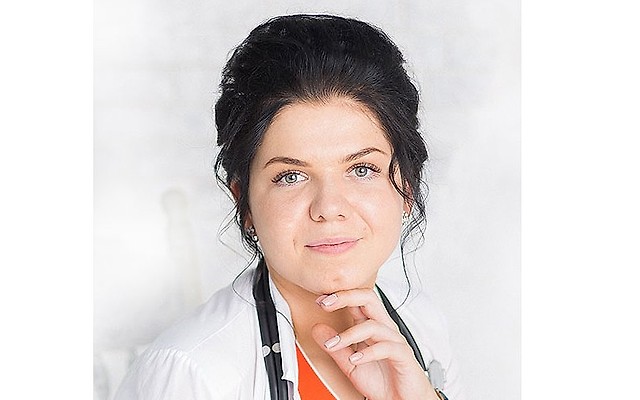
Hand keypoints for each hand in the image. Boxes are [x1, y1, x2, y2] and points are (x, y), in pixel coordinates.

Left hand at [311, 289, 438, 399]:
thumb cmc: (383, 381)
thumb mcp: (350, 365)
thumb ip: (335, 347)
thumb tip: (317, 329)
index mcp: (371, 326)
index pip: (357, 300)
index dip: (338, 296)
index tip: (320, 300)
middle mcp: (383, 329)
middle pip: (368, 299)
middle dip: (345, 297)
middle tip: (325, 304)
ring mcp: (394, 340)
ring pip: (373, 325)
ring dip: (349, 334)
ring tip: (333, 345)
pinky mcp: (402, 355)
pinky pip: (386, 347)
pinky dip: (368, 353)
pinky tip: (355, 359)